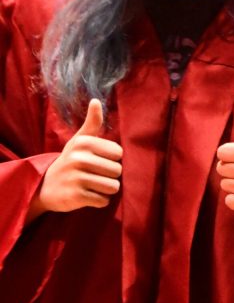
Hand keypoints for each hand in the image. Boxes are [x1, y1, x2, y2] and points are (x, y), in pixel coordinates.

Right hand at [27, 99, 122, 220]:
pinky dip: (99, 201)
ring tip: (93, 185)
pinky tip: (87, 195)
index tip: (98, 161)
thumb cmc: (70, 160)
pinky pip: (103, 201)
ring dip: (106, 190)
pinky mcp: (76, 196)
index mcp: (84, 143)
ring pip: (113, 187)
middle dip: (110, 176)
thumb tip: (96, 100)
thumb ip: (92, 123)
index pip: (118, 153)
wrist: (45, 186)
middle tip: (94, 175)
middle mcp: (79, 158)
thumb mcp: (79, 141)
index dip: (112, 160)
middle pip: (117, 171)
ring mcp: (76, 178)